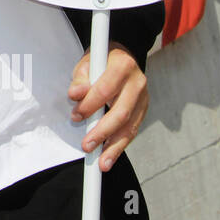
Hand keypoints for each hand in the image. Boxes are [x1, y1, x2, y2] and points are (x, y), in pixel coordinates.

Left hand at [68, 44, 147, 170]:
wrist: (123, 57)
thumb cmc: (101, 61)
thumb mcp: (87, 63)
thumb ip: (80, 79)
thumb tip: (75, 95)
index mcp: (123, 66)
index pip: (105, 90)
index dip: (90, 105)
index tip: (75, 116)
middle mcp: (137, 83)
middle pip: (121, 113)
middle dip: (102, 132)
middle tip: (86, 145)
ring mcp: (144, 98)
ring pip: (130, 126)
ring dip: (114, 146)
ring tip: (102, 162)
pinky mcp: (144, 110)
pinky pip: (133, 130)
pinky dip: (120, 145)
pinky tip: (110, 157)